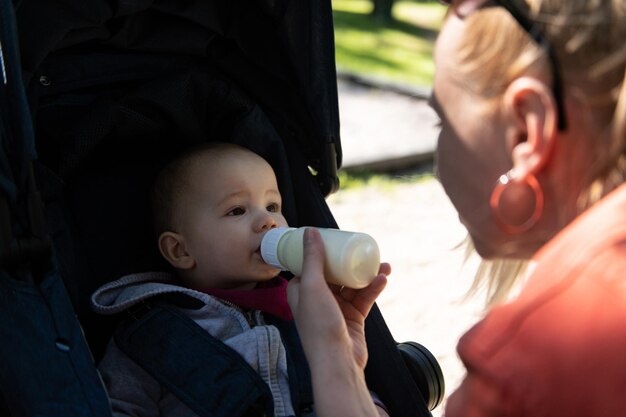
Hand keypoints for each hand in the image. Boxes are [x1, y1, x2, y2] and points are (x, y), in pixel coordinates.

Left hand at [287, 228, 388, 370]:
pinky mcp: (353, 317)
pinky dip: (373, 288)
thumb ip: (312, 259)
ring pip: (353, 283)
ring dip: (367, 273)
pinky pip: (364, 297)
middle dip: (350, 260)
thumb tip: (310, 231)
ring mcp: (336, 308)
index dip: (321, 250)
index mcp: (301, 290)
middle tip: (363, 247)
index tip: (336, 237)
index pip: (310, 264)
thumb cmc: (319, 326)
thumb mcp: (313, 286)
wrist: (338, 361)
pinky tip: (383, 279)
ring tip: (383, 264)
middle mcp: (317, 298)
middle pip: (334, 272)